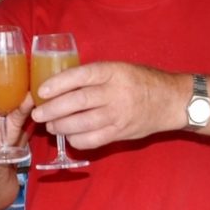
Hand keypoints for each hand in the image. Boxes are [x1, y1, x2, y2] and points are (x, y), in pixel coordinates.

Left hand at [31, 62, 181, 149]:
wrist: (172, 101)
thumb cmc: (143, 81)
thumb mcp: (121, 69)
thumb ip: (96, 76)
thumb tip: (62, 84)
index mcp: (114, 72)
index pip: (81, 76)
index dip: (58, 83)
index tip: (41, 90)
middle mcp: (115, 93)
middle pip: (77, 102)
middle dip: (52, 109)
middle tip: (38, 114)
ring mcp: (119, 115)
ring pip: (82, 123)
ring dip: (61, 126)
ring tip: (50, 125)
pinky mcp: (121, 132)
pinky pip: (93, 140)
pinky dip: (77, 140)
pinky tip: (69, 136)